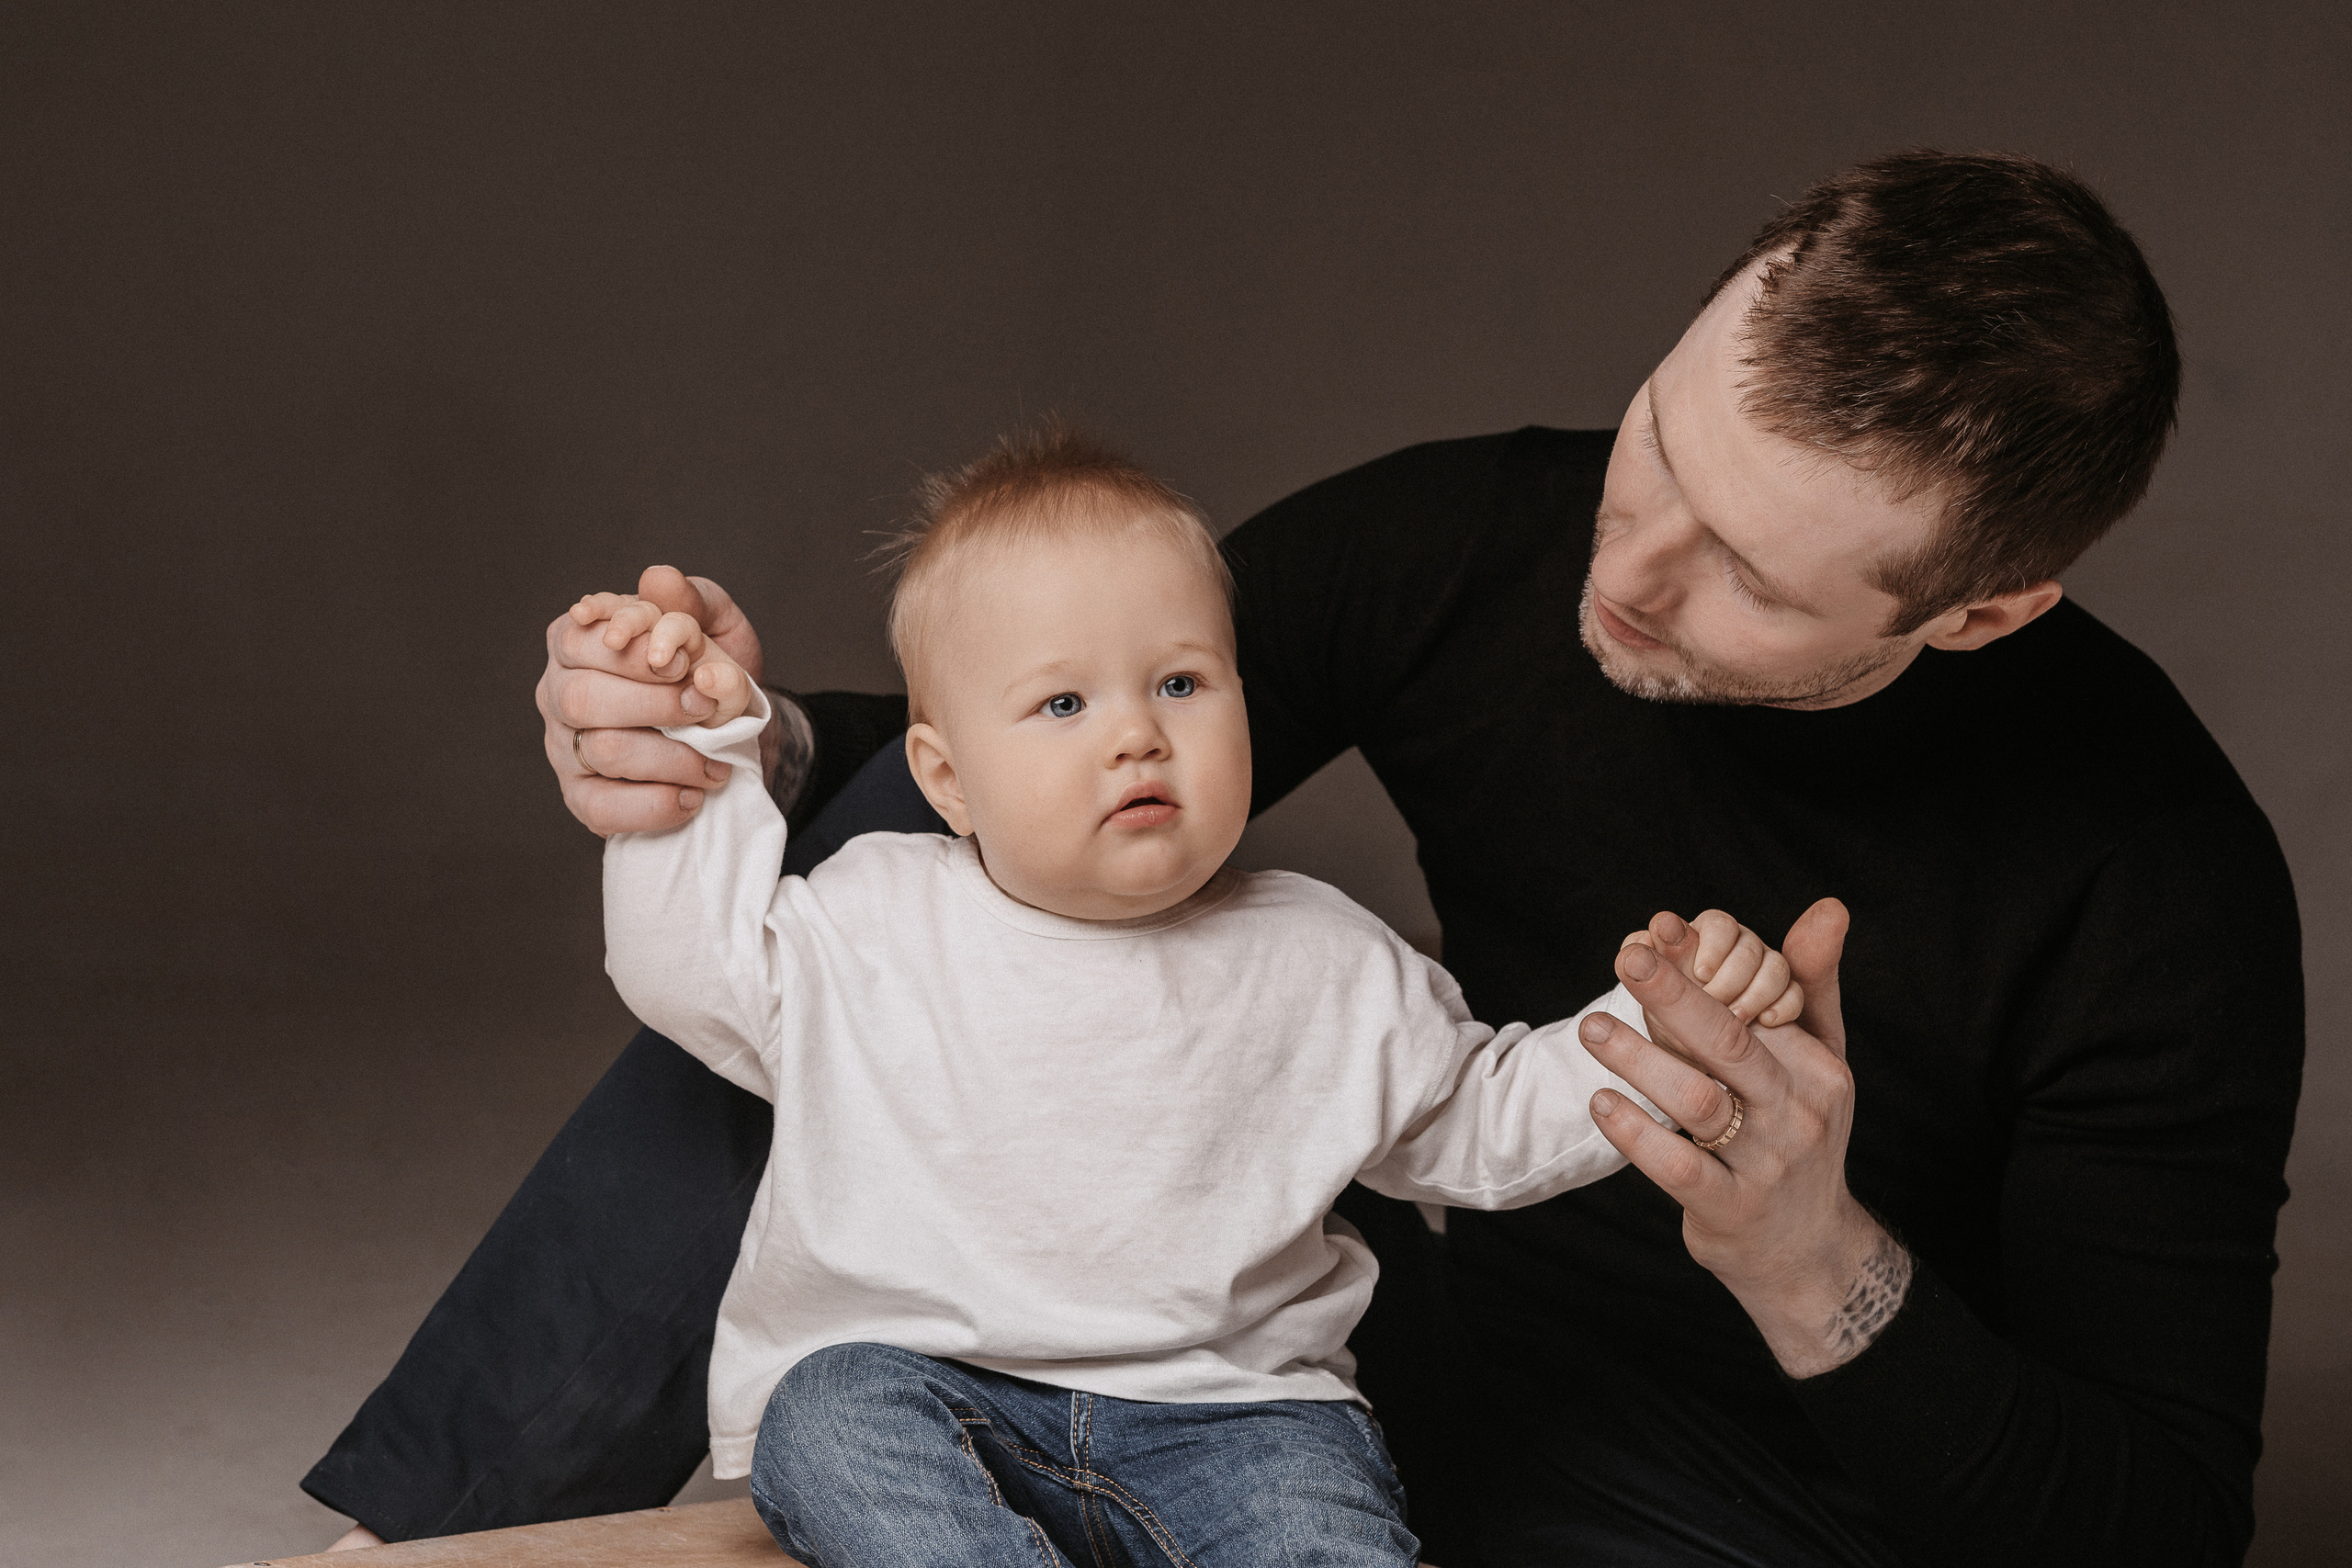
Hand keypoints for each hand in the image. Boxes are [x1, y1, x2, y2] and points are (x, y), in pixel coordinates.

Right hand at [536, 565, 779, 835]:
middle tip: (705, 710)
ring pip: (602, 752)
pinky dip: (656, 805)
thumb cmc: (711, 672)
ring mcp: (563, 748)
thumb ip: (692, 600)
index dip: (632, 656)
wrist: (734, 732)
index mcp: (577, 640)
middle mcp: (557, 692)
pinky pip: (602, 808)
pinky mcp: (579, 797)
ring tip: (716, 763)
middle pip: (583, 699)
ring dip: (671, 758)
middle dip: (655, 705)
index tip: (683, 664)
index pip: (580, 640)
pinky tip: (692, 797)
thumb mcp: (716, 626)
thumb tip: (659, 579)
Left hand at [1580, 899, 1913, 1377]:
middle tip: (1626, 957)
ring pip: (1698, 1101)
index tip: (1651, 935)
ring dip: (1640, 1060)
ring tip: (1591, 1028)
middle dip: (1674, 994)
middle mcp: (1796, 1110)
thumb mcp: (1822, 1060)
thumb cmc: (1801, 1132)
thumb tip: (1828, 905)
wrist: (1807, 1249)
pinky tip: (1602, 1102)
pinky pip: (1680, 1168)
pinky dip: (1637, 1134)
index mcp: (1815, 1066)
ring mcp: (1765, 1163)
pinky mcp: (1730, 1208)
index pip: (1749, 1007)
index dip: (1696, 970)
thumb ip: (1814, 983)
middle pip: (1728, 1041)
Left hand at [1621, 908, 1802, 1026]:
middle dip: (1731, 975)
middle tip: (1712, 1000)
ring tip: (1737, 1018)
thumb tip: (1648, 937)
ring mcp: (1760, 971)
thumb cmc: (1669, 1028)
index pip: (1716, 924)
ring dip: (1755, 993)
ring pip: (1775, 964)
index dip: (1712, 943)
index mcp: (1699, 940)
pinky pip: (1796, 993)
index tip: (1701, 971)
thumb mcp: (1657, 999)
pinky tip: (1767, 1021)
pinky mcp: (1783, 998)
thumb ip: (1656, 961)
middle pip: (1748, 944)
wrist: (1697, 1070)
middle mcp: (1732, 950)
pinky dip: (1784, 1005)